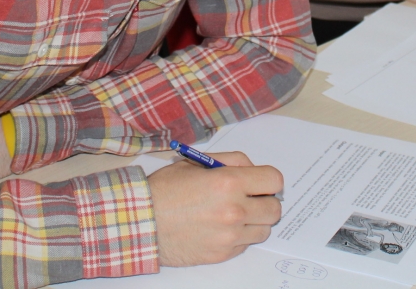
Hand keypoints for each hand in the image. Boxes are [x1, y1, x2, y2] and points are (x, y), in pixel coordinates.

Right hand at [151, 151, 283, 266]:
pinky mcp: (222, 254)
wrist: (141, 222)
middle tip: (251, 199)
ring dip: (255, 221)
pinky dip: (240, 237)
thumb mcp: (196, 163)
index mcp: (230, 182)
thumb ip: (230, 161)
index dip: (269, 180)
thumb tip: (252, 169)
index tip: (261, 182)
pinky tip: (222, 228)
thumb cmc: (164, 190)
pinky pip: (246, 244)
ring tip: (235, 214)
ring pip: (264, 229)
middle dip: (265, 201)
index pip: (274, 180)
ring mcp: (230, 236)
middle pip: (275, 208)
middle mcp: (234, 210)